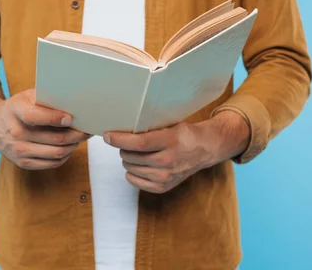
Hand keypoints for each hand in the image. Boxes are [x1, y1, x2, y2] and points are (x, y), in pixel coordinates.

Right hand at [0, 89, 90, 169]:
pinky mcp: (23, 163)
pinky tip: (70, 147)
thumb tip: (75, 104)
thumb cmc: (18, 107)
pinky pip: (52, 163)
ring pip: (56, 153)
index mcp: (15, 111)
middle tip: (87, 129)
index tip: (71, 118)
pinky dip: (65, 155)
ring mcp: (18, 150)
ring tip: (81, 138)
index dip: (55, 118)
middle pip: (53, 139)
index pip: (35, 116)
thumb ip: (47, 99)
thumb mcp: (28, 96)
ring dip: (73, 146)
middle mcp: (15, 133)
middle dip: (76, 135)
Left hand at [103, 111, 249, 193]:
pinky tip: (138, 165)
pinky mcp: (163, 187)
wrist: (204, 149)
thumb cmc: (183, 133)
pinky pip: (134, 181)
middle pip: (131, 157)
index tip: (107, 136)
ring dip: (127, 159)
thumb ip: (148, 126)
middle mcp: (168, 161)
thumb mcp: (169, 123)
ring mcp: (166, 176)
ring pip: (130, 168)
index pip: (139, 143)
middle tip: (127, 142)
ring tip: (136, 152)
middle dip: (123, 148)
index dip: (119, 139)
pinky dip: (131, 172)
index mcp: (170, 141)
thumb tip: (120, 126)